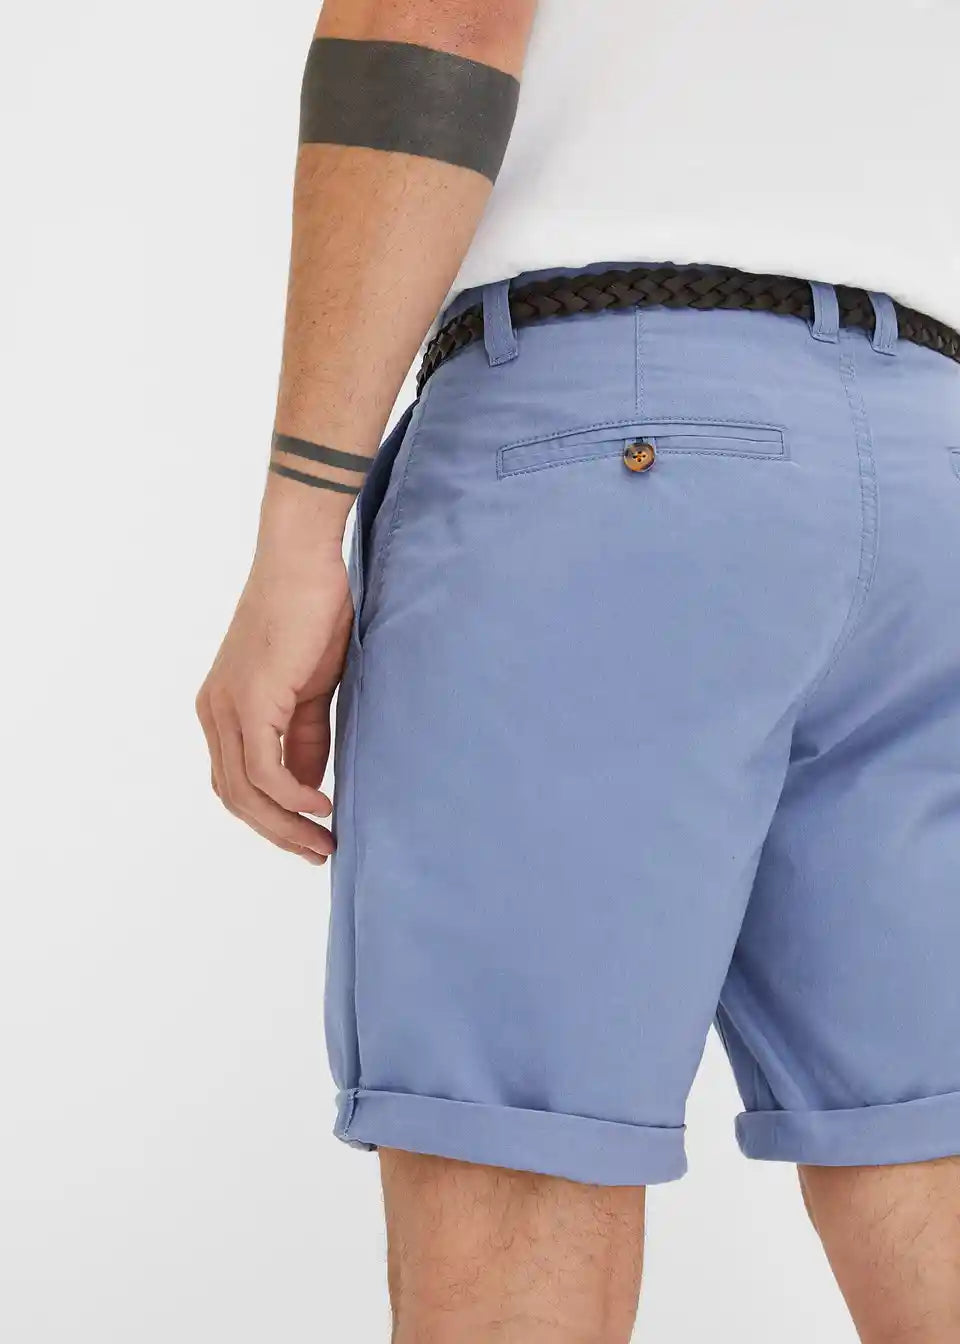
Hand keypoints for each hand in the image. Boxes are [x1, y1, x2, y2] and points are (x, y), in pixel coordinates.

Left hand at [196, 551, 352, 864]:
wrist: (305, 561)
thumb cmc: (313, 613)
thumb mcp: (312, 691)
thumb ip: (306, 739)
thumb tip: (310, 789)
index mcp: (224, 709)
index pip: (238, 784)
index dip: (272, 819)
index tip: (313, 838)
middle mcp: (215, 712)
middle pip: (236, 798)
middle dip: (279, 834)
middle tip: (321, 854)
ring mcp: (226, 706)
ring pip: (245, 792)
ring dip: (286, 825)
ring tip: (325, 841)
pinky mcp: (248, 700)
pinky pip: (263, 769)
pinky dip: (292, 796)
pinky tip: (322, 805)